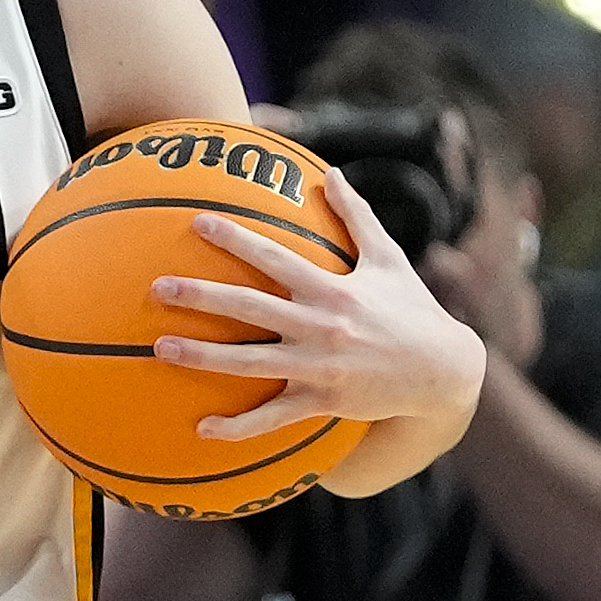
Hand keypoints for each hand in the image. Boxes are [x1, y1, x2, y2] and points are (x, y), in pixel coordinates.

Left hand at [149, 167, 484, 442]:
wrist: (443, 371)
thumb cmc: (412, 309)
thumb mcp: (388, 258)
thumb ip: (356, 215)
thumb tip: (331, 173)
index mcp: (332, 289)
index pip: (275, 258)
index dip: (237, 239)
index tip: (198, 222)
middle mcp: (321, 326)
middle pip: (250, 308)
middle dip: (202, 295)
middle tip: (157, 287)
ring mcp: (319, 368)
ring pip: (251, 363)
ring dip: (203, 356)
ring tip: (160, 348)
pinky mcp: (323, 402)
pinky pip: (273, 418)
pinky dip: (238, 426)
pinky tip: (201, 428)